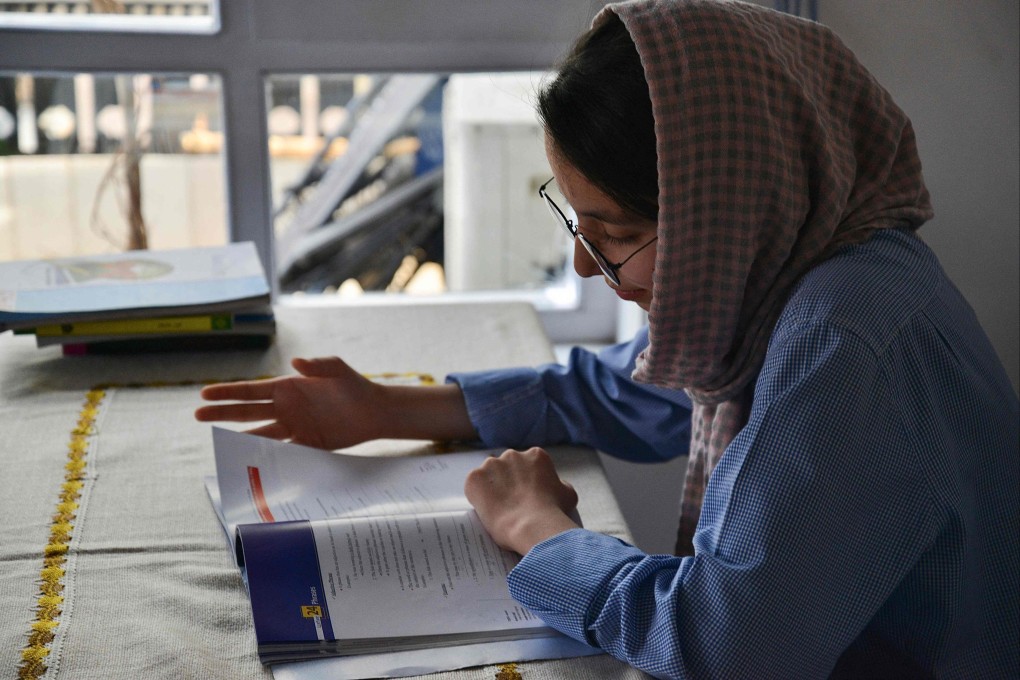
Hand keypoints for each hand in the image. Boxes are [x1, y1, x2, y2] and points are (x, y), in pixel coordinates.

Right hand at [194, 357, 388, 449]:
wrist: (374, 412)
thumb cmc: (354, 386)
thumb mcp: (338, 371)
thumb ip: (319, 365)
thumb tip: (297, 362)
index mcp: (287, 387)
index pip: (251, 390)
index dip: (227, 393)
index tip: (204, 394)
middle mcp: (286, 408)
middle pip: (247, 412)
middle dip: (222, 413)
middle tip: (197, 415)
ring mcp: (294, 427)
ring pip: (260, 434)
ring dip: (240, 438)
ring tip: (219, 443)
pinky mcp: (306, 444)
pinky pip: (282, 452)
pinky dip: (267, 456)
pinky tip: (252, 462)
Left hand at [464, 447, 579, 554]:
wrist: (532, 525)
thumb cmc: (552, 512)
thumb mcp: (568, 495)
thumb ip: (560, 485)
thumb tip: (557, 485)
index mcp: (536, 455)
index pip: (527, 465)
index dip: (525, 481)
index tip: (525, 495)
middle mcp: (512, 454)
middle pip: (506, 467)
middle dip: (507, 482)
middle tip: (510, 503)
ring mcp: (491, 465)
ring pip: (488, 476)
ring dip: (490, 488)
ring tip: (497, 509)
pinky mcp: (475, 478)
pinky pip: (473, 487)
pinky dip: (477, 498)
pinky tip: (486, 511)